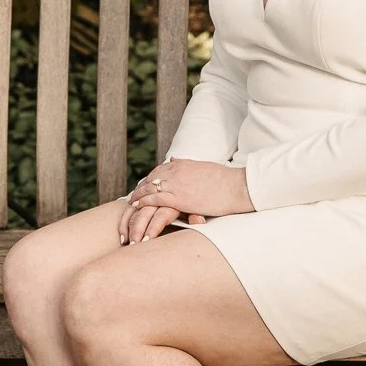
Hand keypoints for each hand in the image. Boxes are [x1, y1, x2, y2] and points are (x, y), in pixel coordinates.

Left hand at [118, 160, 253, 243]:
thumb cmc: (225, 179)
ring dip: (139, 194)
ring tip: (131, 202)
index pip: (160, 170)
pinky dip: (143, 201)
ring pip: (150, 188)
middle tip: (135, 194)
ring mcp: (175, 185)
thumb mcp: (203, 166)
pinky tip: (136, 206)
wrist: (235, 187)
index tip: (145, 184)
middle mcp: (176, 172)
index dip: (151, 178)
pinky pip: (154, 199)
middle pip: (152, 178)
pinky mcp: (177, 199)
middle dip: (142, 186)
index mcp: (183, 165)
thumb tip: (174, 159)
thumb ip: (186, 164)